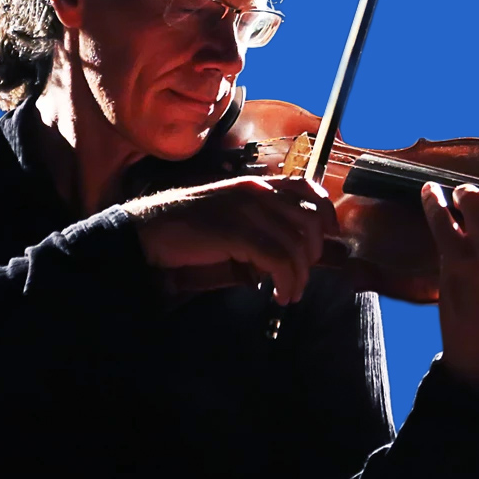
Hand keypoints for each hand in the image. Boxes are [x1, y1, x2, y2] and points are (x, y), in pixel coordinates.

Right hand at [121, 176, 339, 304]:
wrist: (150, 232)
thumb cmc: (190, 230)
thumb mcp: (233, 220)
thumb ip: (262, 229)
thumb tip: (295, 253)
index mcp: (256, 184)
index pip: (307, 188)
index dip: (325, 213)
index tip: (328, 238)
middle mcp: (256, 191)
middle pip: (309, 220)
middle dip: (313, 254)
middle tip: (300, 276)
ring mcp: (246, 209)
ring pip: (296, 244)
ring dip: (298, 276)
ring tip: (289, 293)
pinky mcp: (236, 231)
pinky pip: (277, 258)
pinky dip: (285, 281)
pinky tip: (278, 294)